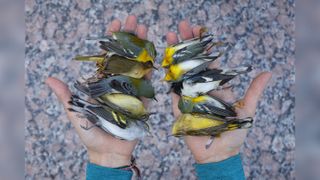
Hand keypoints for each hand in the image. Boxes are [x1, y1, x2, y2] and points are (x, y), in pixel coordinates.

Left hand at [46, 15, 149, 167]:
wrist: (107, 152)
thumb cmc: (90, 134)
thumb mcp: (75, 113)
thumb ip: (66, 96)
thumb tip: (50, 78)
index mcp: (101, 83)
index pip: (107, 56)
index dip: (112, 39)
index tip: (116, 23)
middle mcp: (117, 83)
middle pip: (124, 56)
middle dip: (130, 37)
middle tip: (136, 20)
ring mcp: (130, 91)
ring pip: (136, 65)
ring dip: (142, 48)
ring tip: (146, 31)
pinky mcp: (141, 101)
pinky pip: (146, 84)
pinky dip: (149, 69)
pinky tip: (153, 55)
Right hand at [166, 21, 271, 162]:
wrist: (219, 152)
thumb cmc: (234, 133)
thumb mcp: (247, 110)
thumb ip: (254, 91)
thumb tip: (268, 72)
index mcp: (217, 85)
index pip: (210, 60)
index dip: (204, 45)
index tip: (199, 29)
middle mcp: (201, 87)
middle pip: (193, 61)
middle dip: (187, 43)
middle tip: (182, 26)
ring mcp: (189, 95)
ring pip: (181, 71)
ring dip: (175, 54)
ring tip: (170, 36)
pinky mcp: (178, 106)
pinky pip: (173, 88)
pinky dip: (169, 74)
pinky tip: (164, 59)